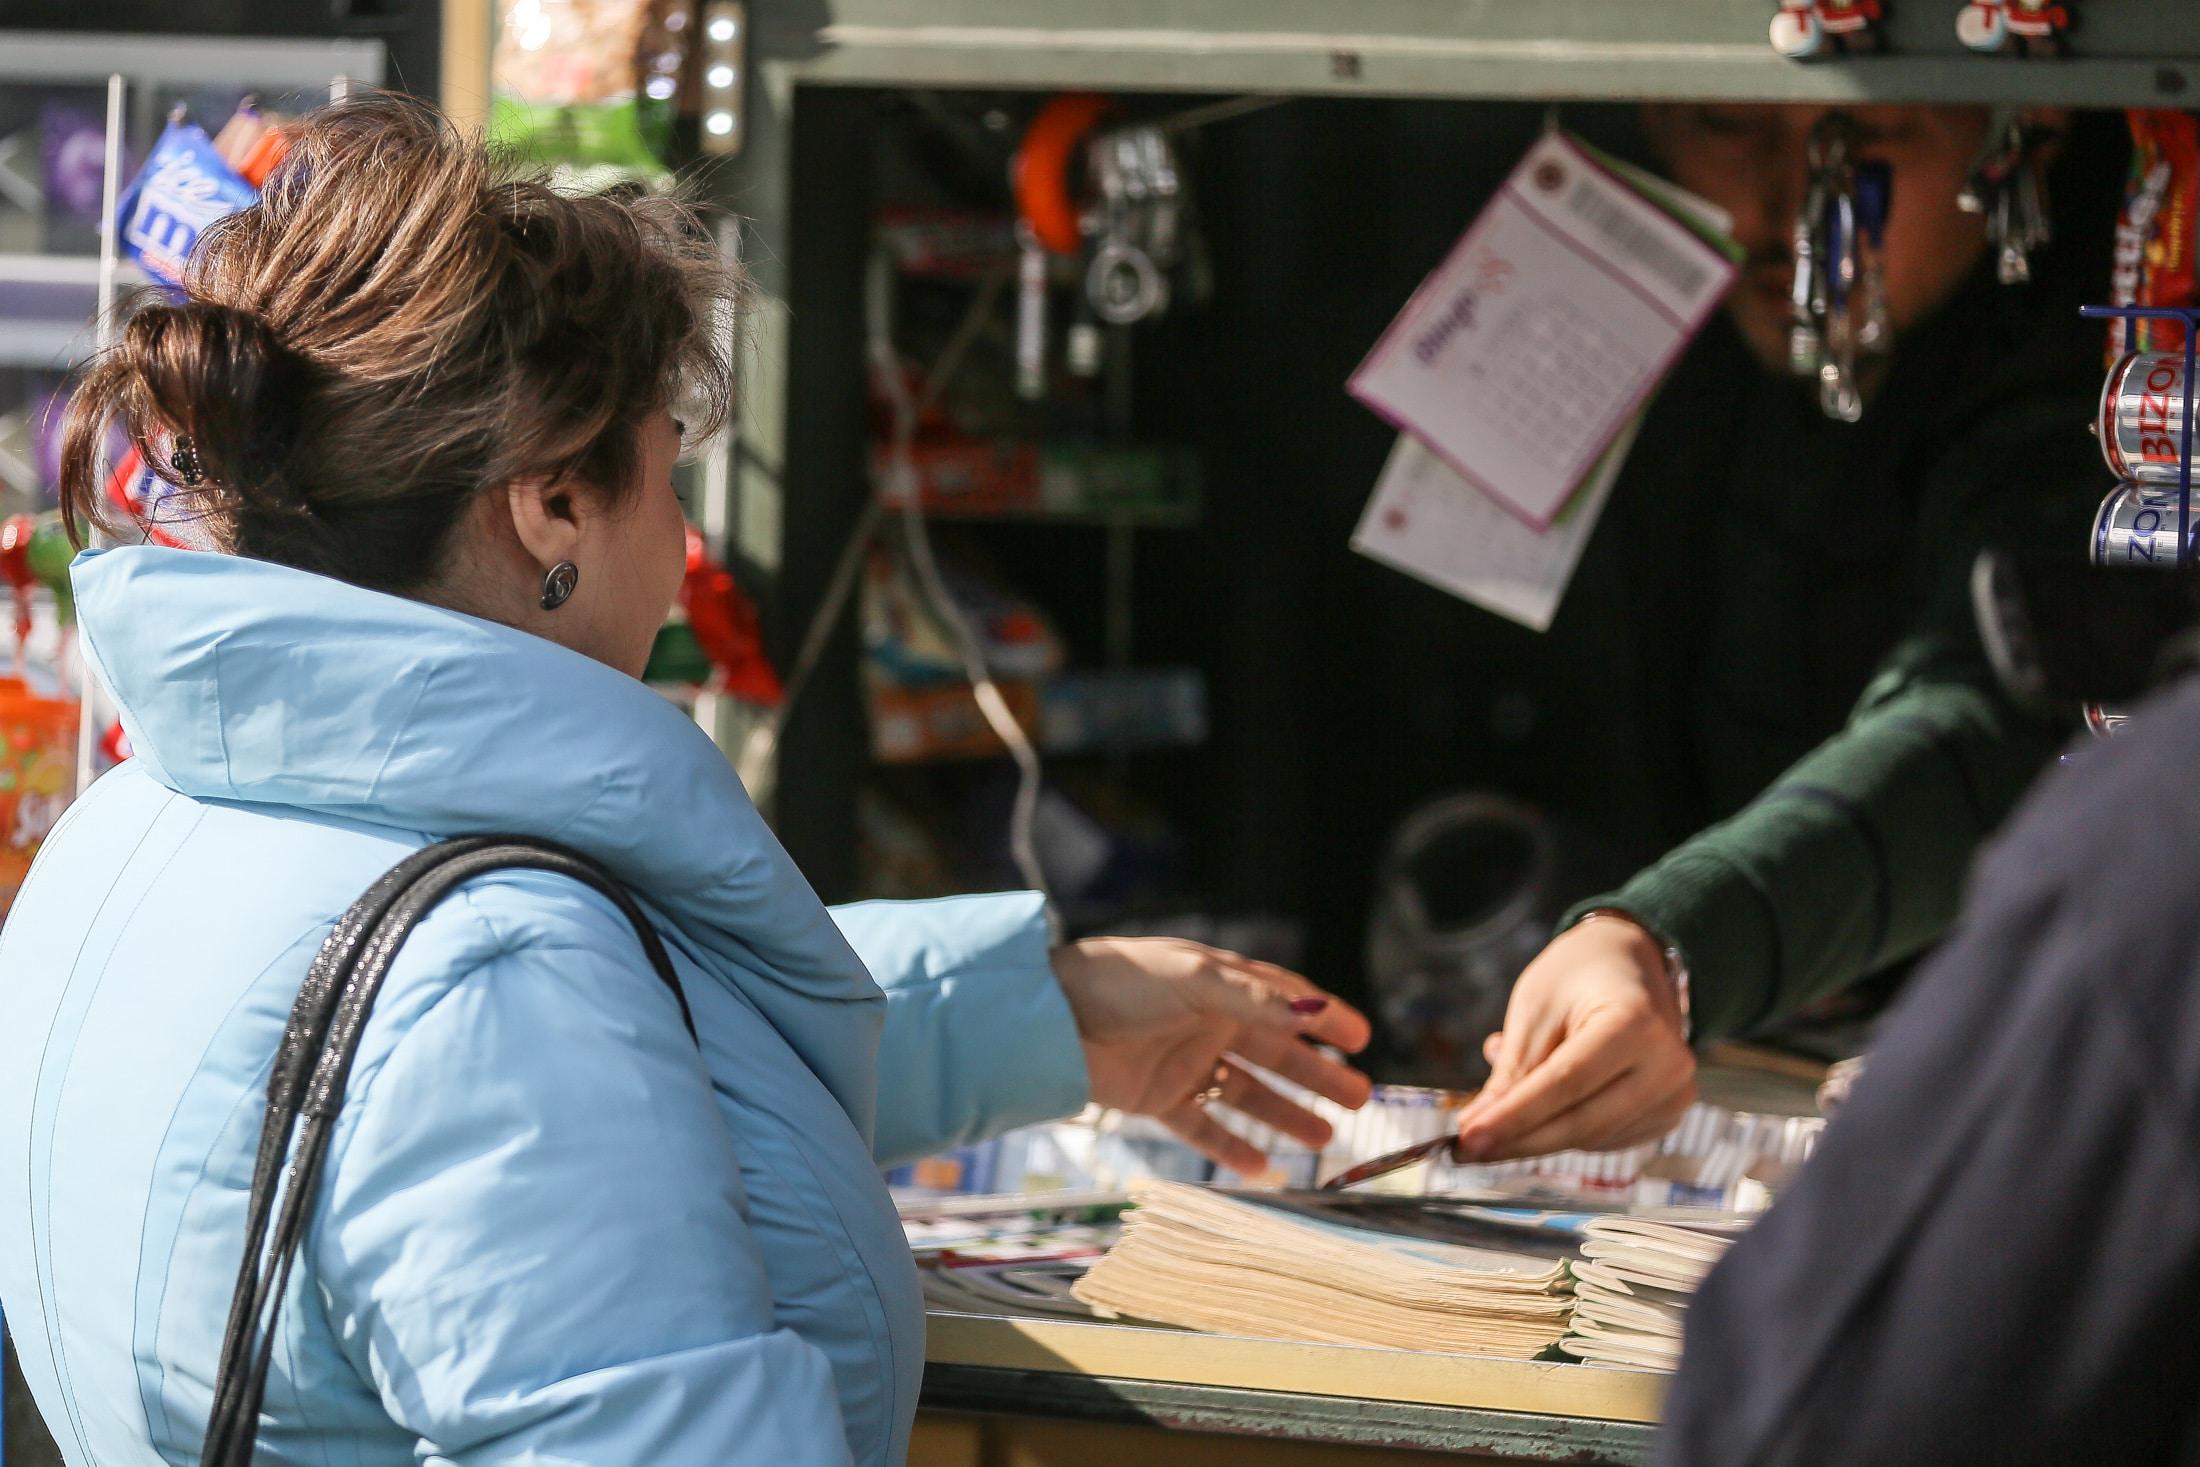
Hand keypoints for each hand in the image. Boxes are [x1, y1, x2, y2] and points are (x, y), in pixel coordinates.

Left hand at [1052, 937, 1373, 1173]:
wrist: (1048, 1019)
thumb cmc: (1117, 981)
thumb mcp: (1191, 978)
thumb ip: (1251, 998)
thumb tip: (1312, 1011)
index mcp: (1218, 984)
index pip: (1283, 1000)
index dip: (1324, 1016)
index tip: (1361, 1038)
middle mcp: (1206, 1022)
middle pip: (1275, 1052)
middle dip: (1317, 1073)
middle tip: (1360, 1098)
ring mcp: (1183, 1063)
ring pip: (1247, 1093)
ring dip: (1285, 1115)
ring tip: (1325, 1138)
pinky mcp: (1156, 1099)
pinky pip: (1203, 1128)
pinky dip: (1232, 1148)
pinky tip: (1263, 1169)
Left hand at [1452, 914, 1693, 1162]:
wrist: (1630, 964)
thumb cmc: (1579, 976)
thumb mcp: (1535, 1008)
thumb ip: (1511, 1072)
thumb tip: (1476, 1130)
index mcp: (1636, 1025)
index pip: (1565, 1086)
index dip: (1513, 1118)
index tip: (1467, 1139)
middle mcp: (1666, 1066)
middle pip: (1581, 1124)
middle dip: (1517, 1140)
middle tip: (1466, 1148)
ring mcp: (1673, 1096)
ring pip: (1589, 1139)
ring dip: (1535, 1133)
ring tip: (1502, 1097)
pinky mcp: (1665, 1116)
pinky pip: (1602, 1139)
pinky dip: (1561, 1129)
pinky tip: (1540, 1100)